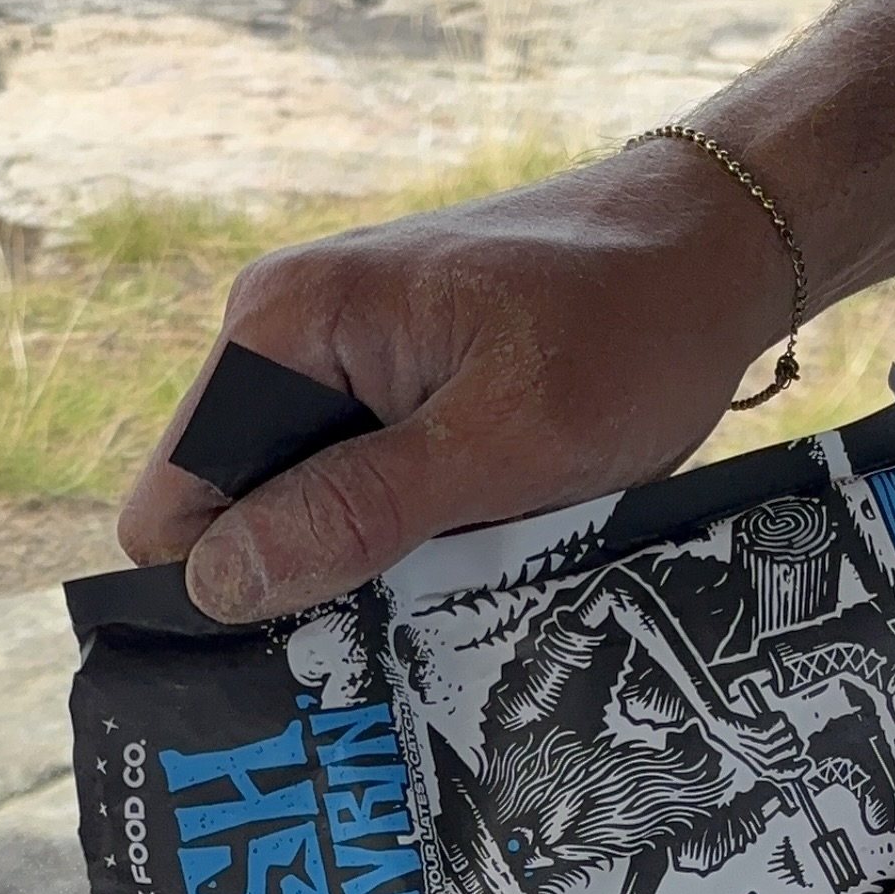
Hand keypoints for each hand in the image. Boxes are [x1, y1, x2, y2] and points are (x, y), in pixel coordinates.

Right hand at [116, 148, 786, 621]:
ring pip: (301, 508)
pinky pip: (357, 484)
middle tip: (408, 626)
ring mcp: (336, 358)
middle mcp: (286, 333)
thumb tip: (217, 584)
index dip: (228, 588)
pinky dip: (406, 529)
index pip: (176, 502)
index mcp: (282, 325)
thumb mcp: (503, 442)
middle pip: (235, 511)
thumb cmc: (629, 326)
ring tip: (461, 576)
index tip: (318, 648)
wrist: (719, 245)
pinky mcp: (387, 383)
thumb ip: (356, 509)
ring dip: (366, 559)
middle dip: (306, 576)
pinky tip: (477, 542)